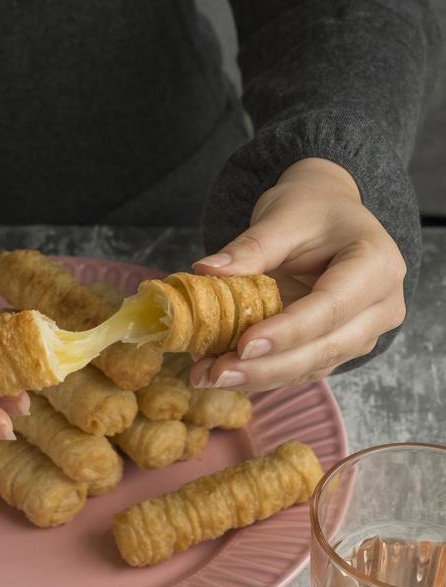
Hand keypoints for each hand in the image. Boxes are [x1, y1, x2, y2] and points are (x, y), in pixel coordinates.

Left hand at [191, 158, 406, 390]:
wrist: (328, 212)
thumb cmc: (311, 209)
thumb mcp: (281, 218)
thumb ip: (249, 248)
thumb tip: (205, 272)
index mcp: (375, 265)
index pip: (331, 308)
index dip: (287, 332)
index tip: (243, 346)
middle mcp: (380, 306)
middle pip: (325, 348)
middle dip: (267, 367)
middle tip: (216, 373)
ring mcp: (365, 331)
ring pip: (313, 366)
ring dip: (259, 377)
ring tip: (207, 376)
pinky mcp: (340, 346)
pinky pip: (303, 367)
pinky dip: (263, 373)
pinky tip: (225, 373)